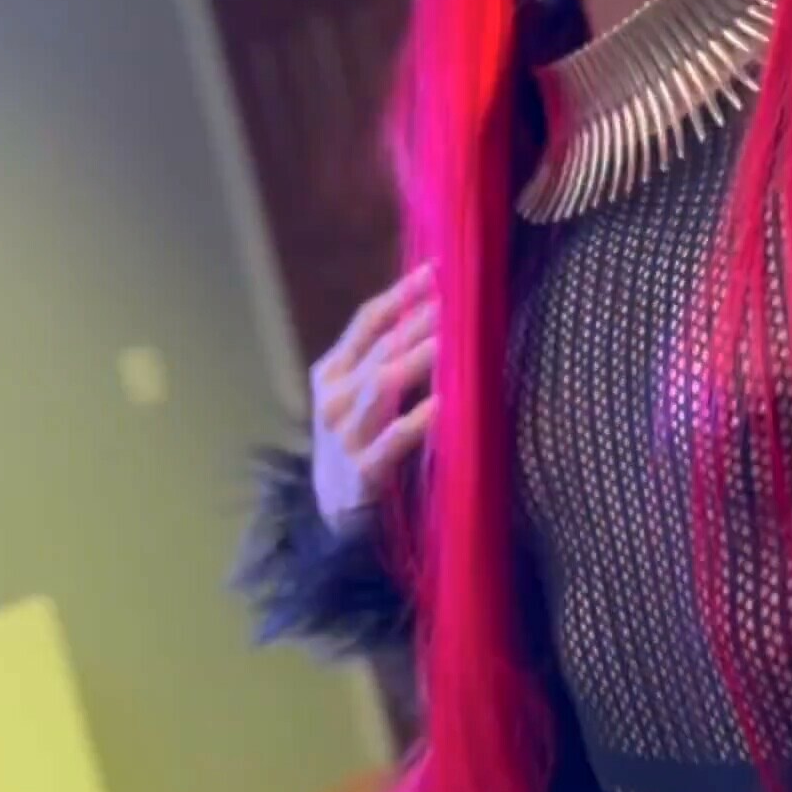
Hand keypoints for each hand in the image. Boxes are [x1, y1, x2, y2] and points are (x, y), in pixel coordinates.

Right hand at [309, 263, 437, 529]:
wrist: (333, 522)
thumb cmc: (358, 449)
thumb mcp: (360, 401)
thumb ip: (384, 362)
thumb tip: (436, 314)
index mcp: (331, 373)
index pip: (367, 321)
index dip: (403, 293)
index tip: (439, 269)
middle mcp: (334, 399)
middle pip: (382, 347)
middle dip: (422, 319)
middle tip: (460, 295)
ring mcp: (344, 436)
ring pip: (384, 384)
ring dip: (419, 357)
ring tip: (453, 336)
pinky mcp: (362, 473)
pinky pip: (394, 440)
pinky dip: (419, 420)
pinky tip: (444, 404)